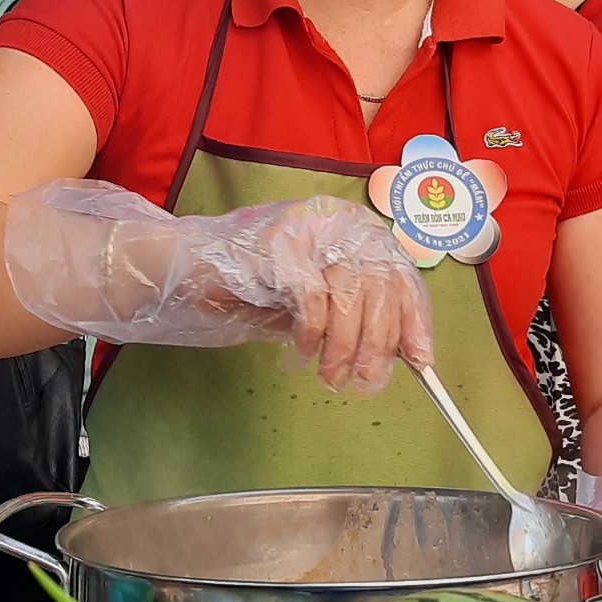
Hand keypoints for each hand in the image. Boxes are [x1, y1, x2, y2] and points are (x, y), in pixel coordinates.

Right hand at [5, 180, 432, 393]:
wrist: (179, 273)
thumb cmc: (247, 290)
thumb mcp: (314, 303)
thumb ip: (355, 315)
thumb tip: (403, 349)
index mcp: (348, 227)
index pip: (398, 271)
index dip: (414, 318)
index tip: (421, 360)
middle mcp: (333, 219)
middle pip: (381, 284)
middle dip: (378, 343)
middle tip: (364, 382)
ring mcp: (304, 228)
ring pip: (353, 293)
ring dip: (346, 346)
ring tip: (331, 375)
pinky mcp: (276, 245)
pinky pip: (312, 298)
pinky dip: (311, 333)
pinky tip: (299, 351)